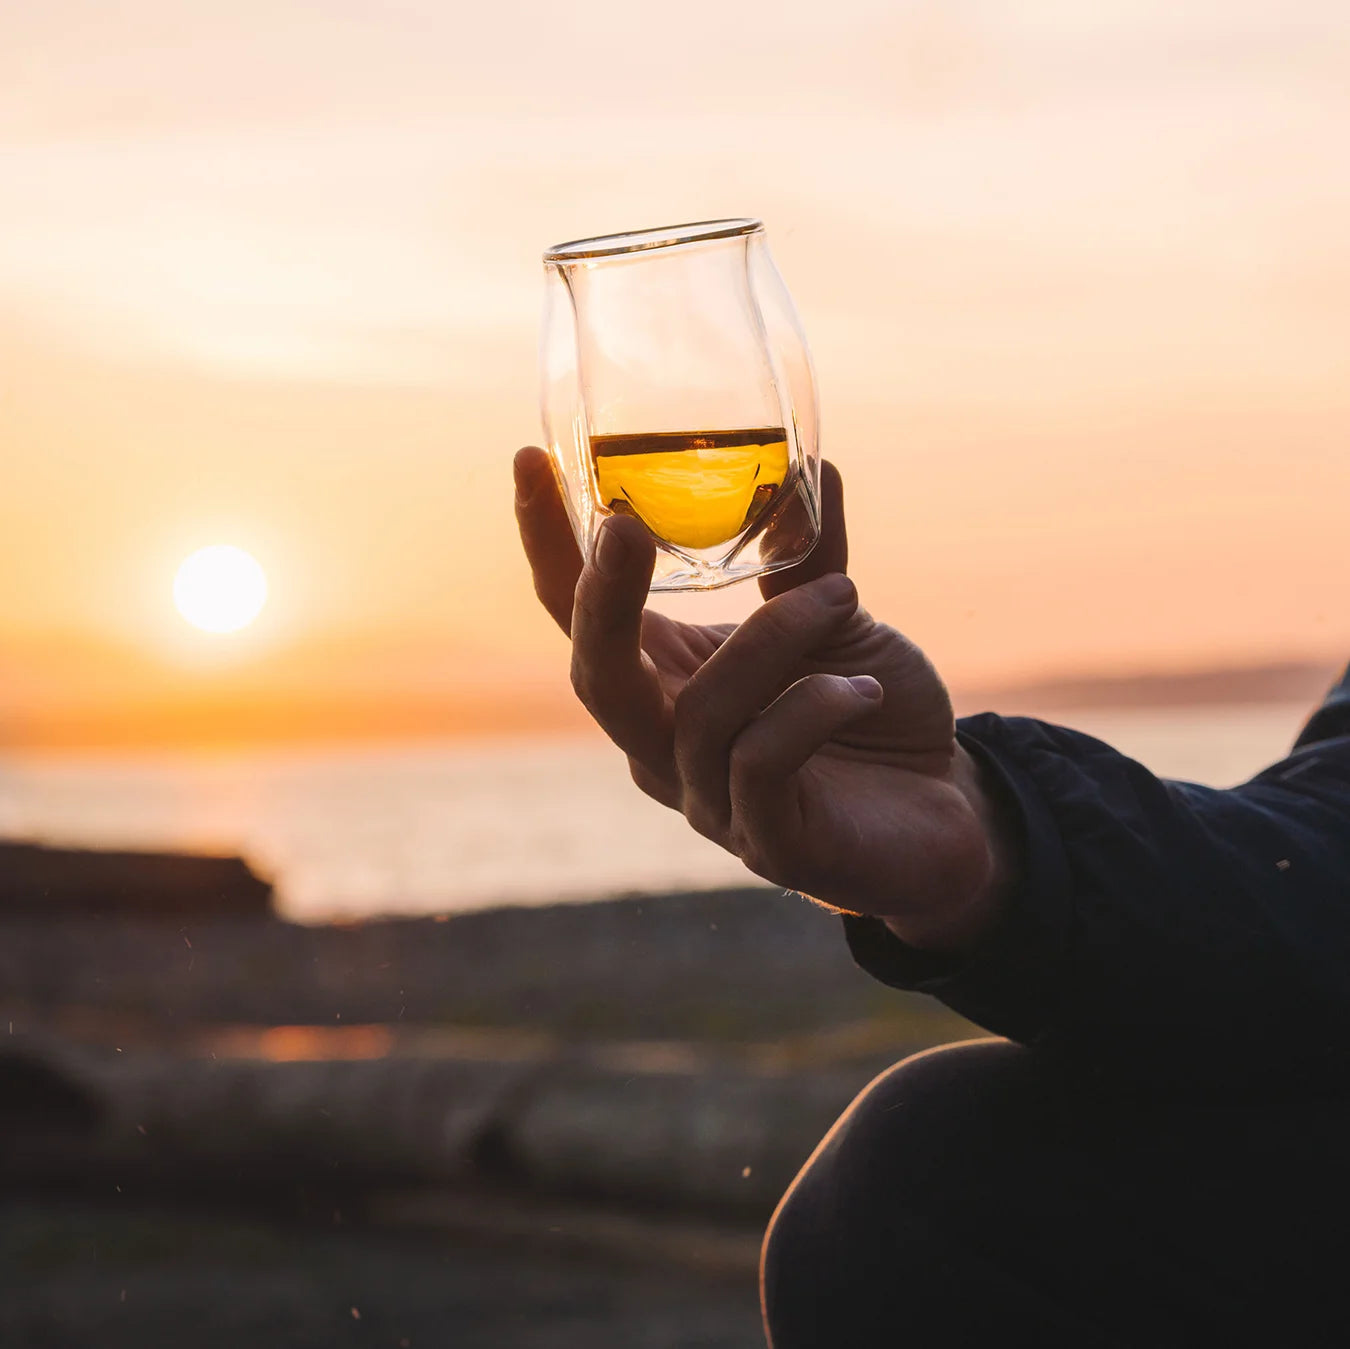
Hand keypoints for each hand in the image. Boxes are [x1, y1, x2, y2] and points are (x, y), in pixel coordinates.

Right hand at [513, 447, 1013, 950]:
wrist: (946, 810)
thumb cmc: (875, 711)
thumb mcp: (836, 619)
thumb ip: (808, 554)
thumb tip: (813, 463)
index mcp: (668, 678)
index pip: (580, 615)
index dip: (548, 544)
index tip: (530, 458)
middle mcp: (667, 744)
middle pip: (597, 677)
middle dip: (598, 600)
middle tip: (623, 526)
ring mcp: (710, 800)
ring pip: (699, 713)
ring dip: (772, 640)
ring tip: (842, 599)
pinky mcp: (769, 842)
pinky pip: (761, 763)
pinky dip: (811, 707)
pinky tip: (863, 689)